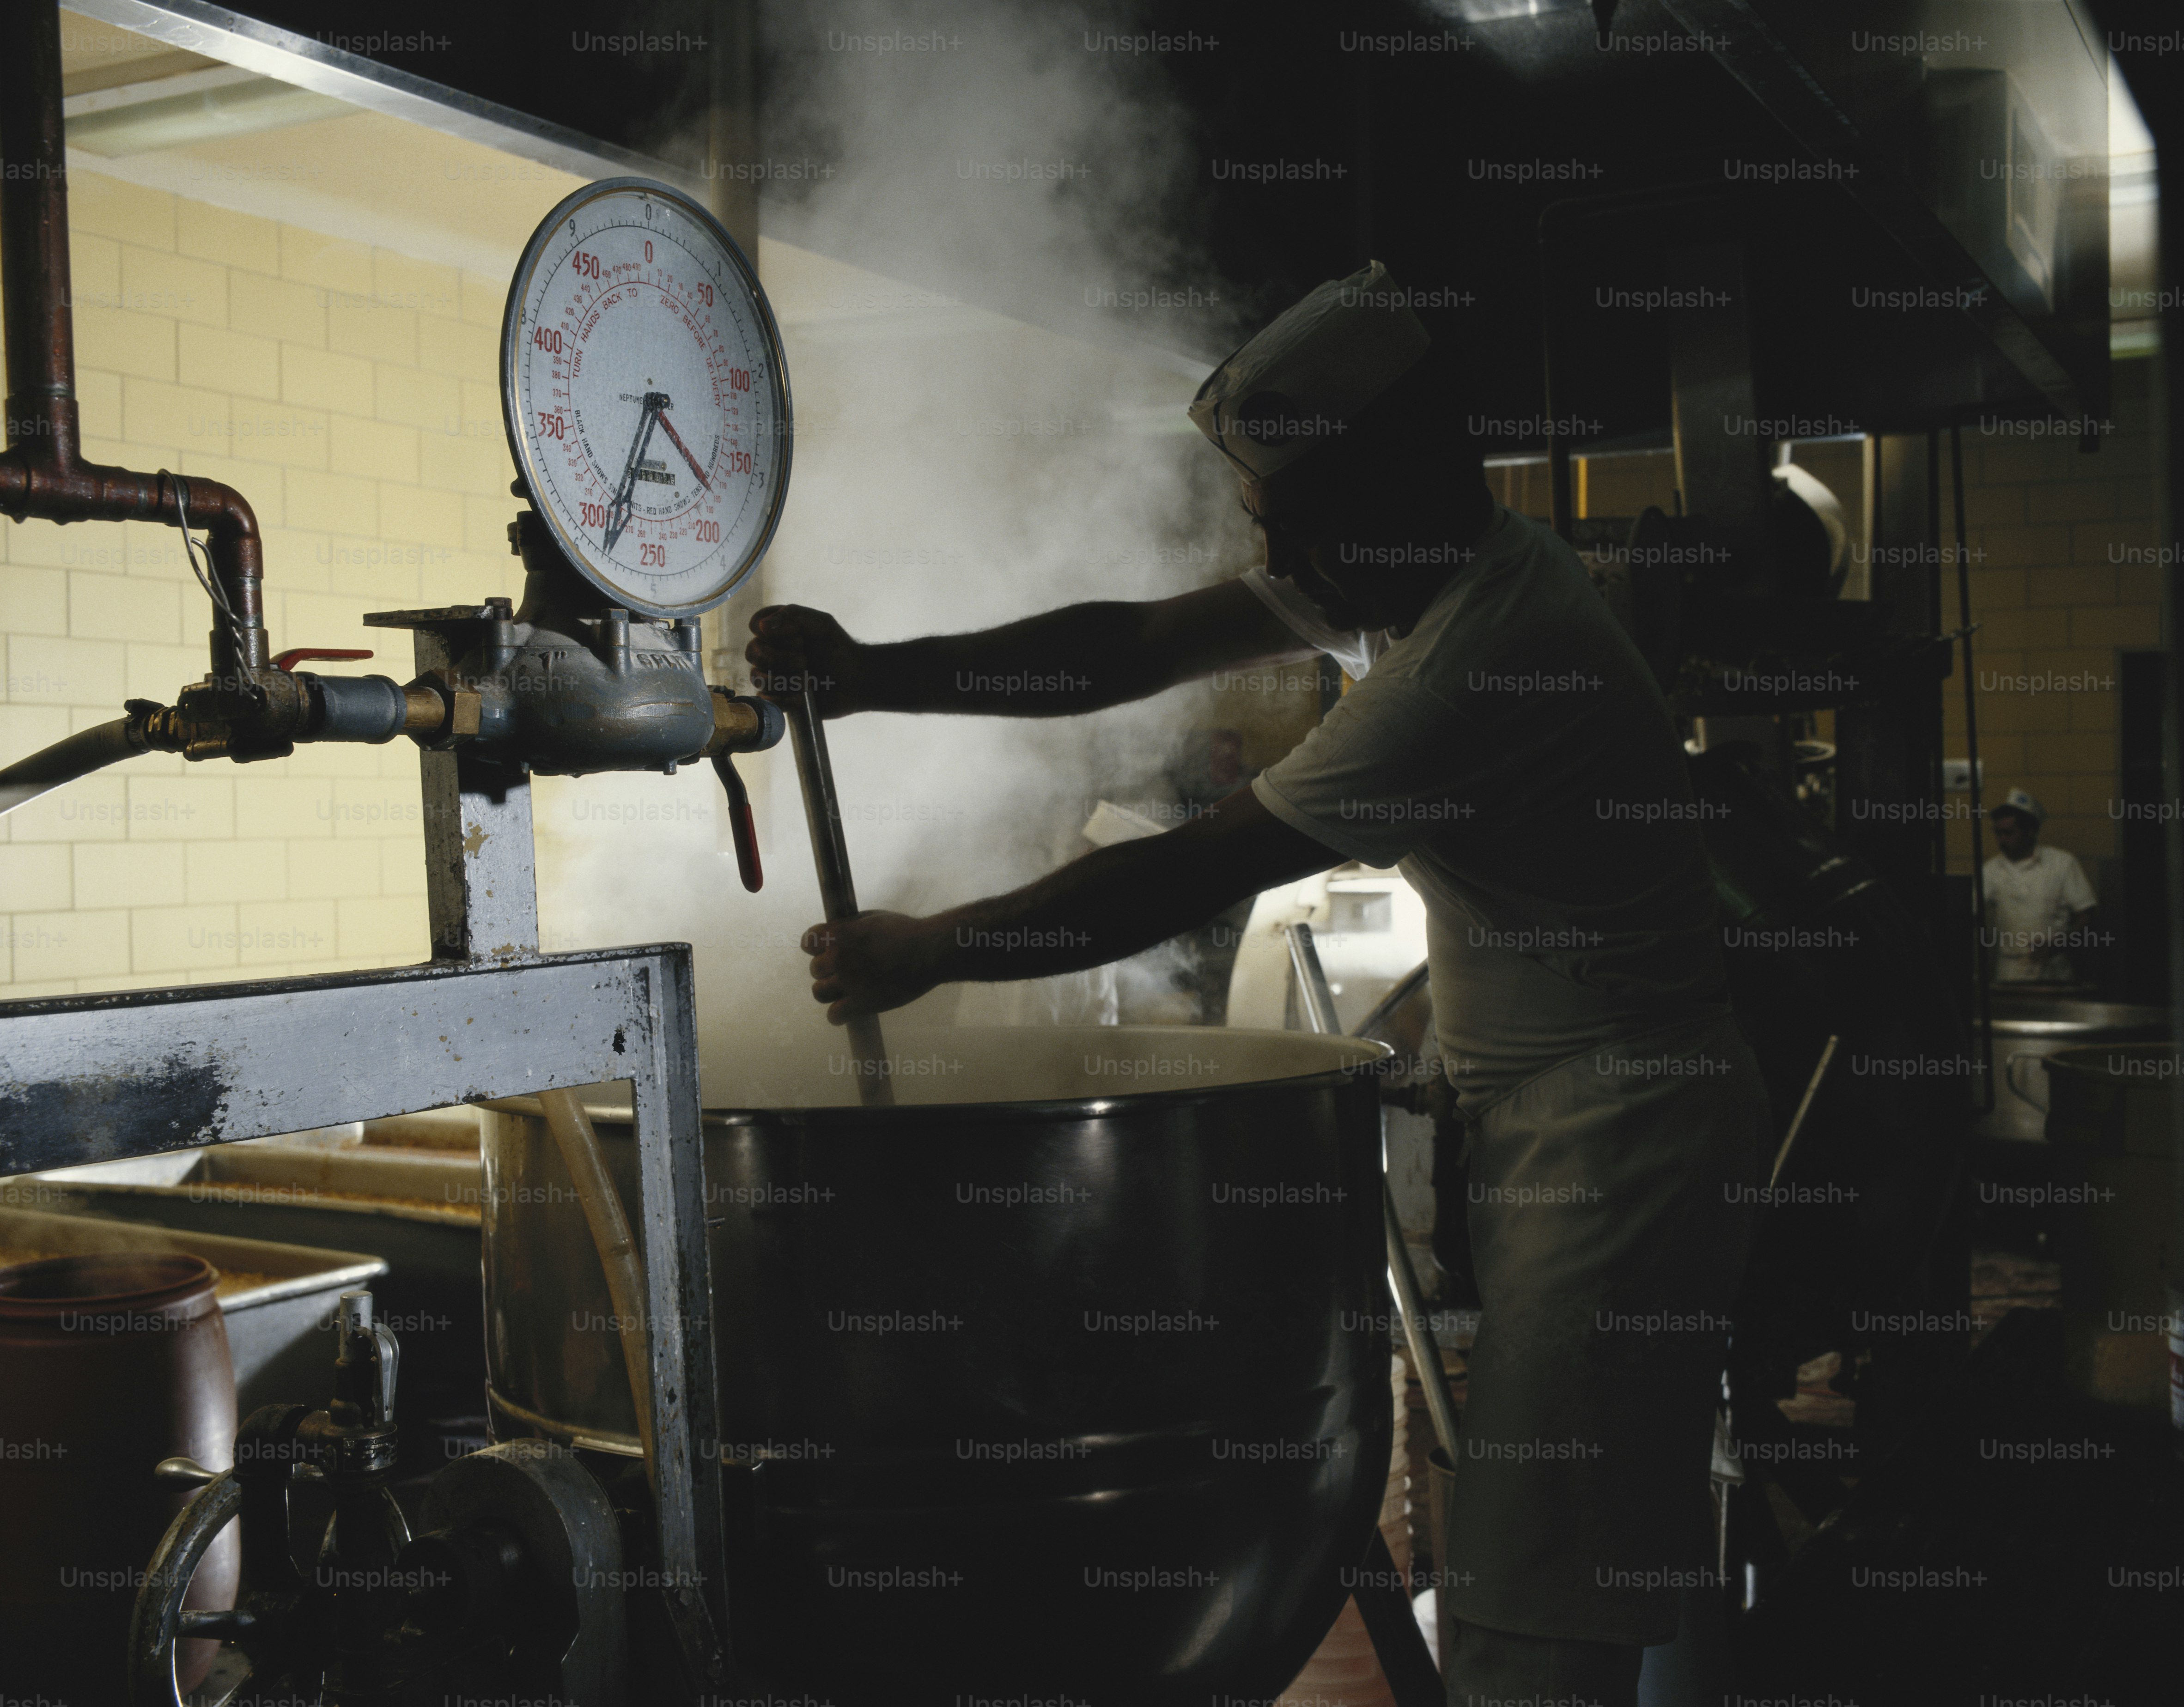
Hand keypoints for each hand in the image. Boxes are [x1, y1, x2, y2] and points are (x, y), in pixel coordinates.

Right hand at [747, 605, 866, 715]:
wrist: (855, 679)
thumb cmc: (837, 648)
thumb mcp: (821, 624)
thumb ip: (793, 616)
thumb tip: (763, 627)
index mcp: (777, 630)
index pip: (756, 624)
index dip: (773, 632)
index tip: (797, 635)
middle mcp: (770, 651)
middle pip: (753, 652)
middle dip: (779, 657)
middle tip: (804, 660)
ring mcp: (772, 675)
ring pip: (757, 676)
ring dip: (783, 678)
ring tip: (806, 679)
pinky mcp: (778, 698)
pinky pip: (766, 700)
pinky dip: (783, 699)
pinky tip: (801, 697)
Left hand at [802, 910, 945, 1021]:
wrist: (928, 952)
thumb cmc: (906, 932)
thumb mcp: (873, 918)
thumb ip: (849, 927)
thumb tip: (835, 932)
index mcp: (840, 934)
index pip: (808, 942)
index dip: (816, 947)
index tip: (826, 950)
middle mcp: (839, 958)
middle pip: (815, 969)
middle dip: (827, 970)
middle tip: (845, 971)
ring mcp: (848, 982)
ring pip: (819, 992)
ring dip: (830, 991)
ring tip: (845, 990)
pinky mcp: (861, 1004)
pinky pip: (834, 1015)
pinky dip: (838, 1014)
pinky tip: (848, 1010)